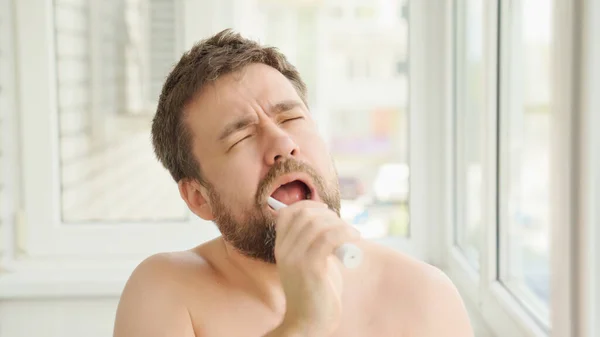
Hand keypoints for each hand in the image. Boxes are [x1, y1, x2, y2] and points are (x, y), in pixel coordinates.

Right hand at [272, 200, 360, 335]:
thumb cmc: (315, 292)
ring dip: (340, 224)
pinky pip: (329, 238)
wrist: (309, 323)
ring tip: (352, 234)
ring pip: (318, 224)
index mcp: (281, 247)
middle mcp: (284, 250)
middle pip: (305, 215)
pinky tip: (355, 237)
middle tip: (344, 226)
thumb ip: (314, 242)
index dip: (309, 205)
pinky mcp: (310, 267)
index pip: (288, 213)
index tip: (327, 209)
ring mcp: (295, 258)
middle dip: (329, 215)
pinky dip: (345, 232)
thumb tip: (332, 221)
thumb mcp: (310, 262)